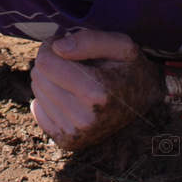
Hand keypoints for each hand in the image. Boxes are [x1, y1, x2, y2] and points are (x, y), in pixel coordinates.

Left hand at [30, 30, 163, 151]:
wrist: (144, 102)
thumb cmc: (130, 69)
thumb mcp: (122, 45)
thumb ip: (90, 40)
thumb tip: (57, 47)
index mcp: (98, 92)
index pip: (46, 62)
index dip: (52, 46)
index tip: (65, 43)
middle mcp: (85, 118)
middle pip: (39, 77)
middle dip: (50, 63)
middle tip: (71, 60)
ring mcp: (76, 133)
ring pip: (37, 93)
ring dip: (51, 81)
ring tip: (74, 78)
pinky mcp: (68, 142)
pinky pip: (39, 112)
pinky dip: (50, 100)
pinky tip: (70, 95)